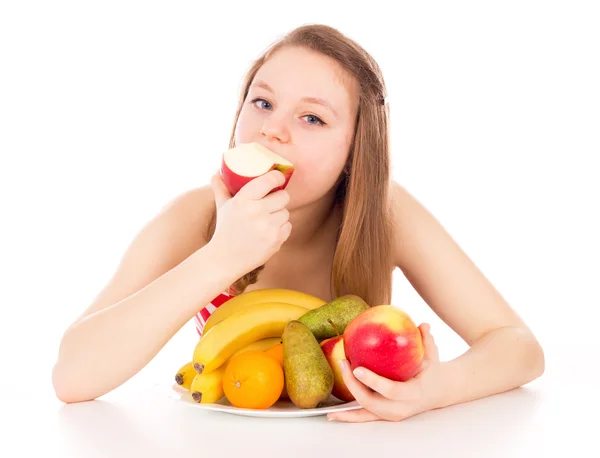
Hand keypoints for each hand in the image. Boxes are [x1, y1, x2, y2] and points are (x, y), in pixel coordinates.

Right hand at [209, 170, 291, 275]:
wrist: (225, 259)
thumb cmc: (225, 230)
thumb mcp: (222, 206)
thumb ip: (221, 187)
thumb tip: (217, 172)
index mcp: (243, 199)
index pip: (269, 180)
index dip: (278, 177)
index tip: (279, 178)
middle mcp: (256, 211)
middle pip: (283, 196)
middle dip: (279, 198)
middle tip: (272, 202)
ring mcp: (267, 226)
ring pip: (286, 212)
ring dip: (280, 214)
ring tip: (267, 220)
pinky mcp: (276, 239)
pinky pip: (288, 226)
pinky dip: (281, 228)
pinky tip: (270, 231)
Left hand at [327, 323, 444, 421]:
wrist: (438, 392)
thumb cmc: (431, 371)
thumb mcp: (432, 355)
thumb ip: (426, 340)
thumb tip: (423, 324)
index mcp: (414, 393)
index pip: (392, 390)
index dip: (373, 382)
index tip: (357, 368)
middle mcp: (402, 408)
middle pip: (371, 402)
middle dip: (353, 385)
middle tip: (344, 364)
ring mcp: (392, 414)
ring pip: (365, 410)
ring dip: (348, 395)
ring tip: (337, 377)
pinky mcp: (384, 416)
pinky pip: (364, 417)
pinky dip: (348, 417)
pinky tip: (331, 414)